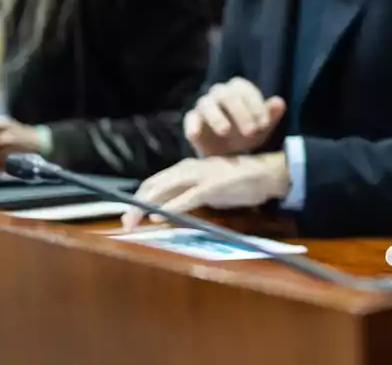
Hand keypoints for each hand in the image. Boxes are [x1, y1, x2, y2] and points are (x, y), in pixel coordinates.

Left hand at [121, 154, 288, 228]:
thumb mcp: (205, 187)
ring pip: (165, 189)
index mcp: (186, 168)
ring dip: (146, 206)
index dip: (137, 198)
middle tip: (125, 223)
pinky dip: (170, 207)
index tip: (128, 217)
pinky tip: (158, 215)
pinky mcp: (213, 186)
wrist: (265, 173)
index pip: (154, 182)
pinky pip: (187, 197)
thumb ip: (187, 193)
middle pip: (154, 185)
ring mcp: (201, 176)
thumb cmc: (236, 181)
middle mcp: (189, 168)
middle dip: (135, 204)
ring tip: (134, 220)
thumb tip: (164, 210)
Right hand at [185, 77, 286, 156]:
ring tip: (225, 131)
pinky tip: (196, 134)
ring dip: (216, 117)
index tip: (264, 124)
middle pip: (227, 95)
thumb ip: (271, 114)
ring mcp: (204, 106)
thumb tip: (279, 102)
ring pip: (206, 104)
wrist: (228, 153)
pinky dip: (192, 125)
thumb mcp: (262, 126)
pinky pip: (189, 118)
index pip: (245, 89)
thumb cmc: (247, 133)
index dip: (256, 105)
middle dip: (240, 112)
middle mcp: (219, 93)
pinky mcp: (192, 121)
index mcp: (238, 90)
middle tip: (251, 132)